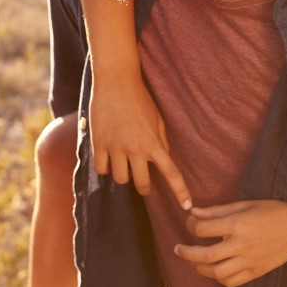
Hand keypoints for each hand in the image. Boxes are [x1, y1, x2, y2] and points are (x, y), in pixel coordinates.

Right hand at [89, 73, 191, 209]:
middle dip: (144, 186)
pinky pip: (101, 169)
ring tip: (123, 163)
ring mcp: (116, 147)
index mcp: (154, 142)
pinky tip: (107, 159)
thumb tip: (162, 158)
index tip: (187, 206)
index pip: (171, 173)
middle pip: (142, 184)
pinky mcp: (99, 142)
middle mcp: (135, 148)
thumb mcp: (157, 118)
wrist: (116, 80)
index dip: (180, 192)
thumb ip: (161, 141)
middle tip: (143, 181)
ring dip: (124, 175)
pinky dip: (105, 168)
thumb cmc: (139, 97)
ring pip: (120, 179)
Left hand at [174, 200, 286, 286]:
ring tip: (194, 261)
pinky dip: (218, 277)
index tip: (189, 221)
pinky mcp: (256, 272)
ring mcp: (249, 261)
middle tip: (177, 249)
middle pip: (206, 255)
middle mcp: (241, 245)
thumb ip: (217, 210)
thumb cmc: (271, 211)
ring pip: (217, 273)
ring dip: (200, 268)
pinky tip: (214, 269)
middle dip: (187, 253)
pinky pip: (232, 281)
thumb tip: (194, 211)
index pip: (203, 229)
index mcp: (237, 225)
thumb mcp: (243, 204)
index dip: (190, 225)